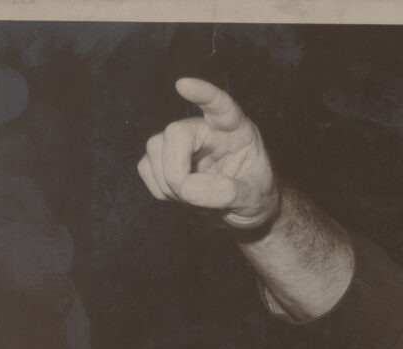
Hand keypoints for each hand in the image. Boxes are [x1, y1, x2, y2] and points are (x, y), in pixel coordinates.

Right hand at [138, 78, 276, 228]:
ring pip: (155, 147)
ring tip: (192, 198)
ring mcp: (183, 142)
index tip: (183, 85)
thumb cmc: (256, 196)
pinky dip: (159, 188)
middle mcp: (207, 129)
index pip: (220, 106)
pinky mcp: (165, 158)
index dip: (203, 94)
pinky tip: (180, 196)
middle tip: (188, 195)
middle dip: (175, 169)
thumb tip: (188, 189)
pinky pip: (145, 167)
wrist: (246, 209)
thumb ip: (230, 193)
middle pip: (176, 133)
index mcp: (236, 130)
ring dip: (167, 182)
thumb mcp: (255, 197)